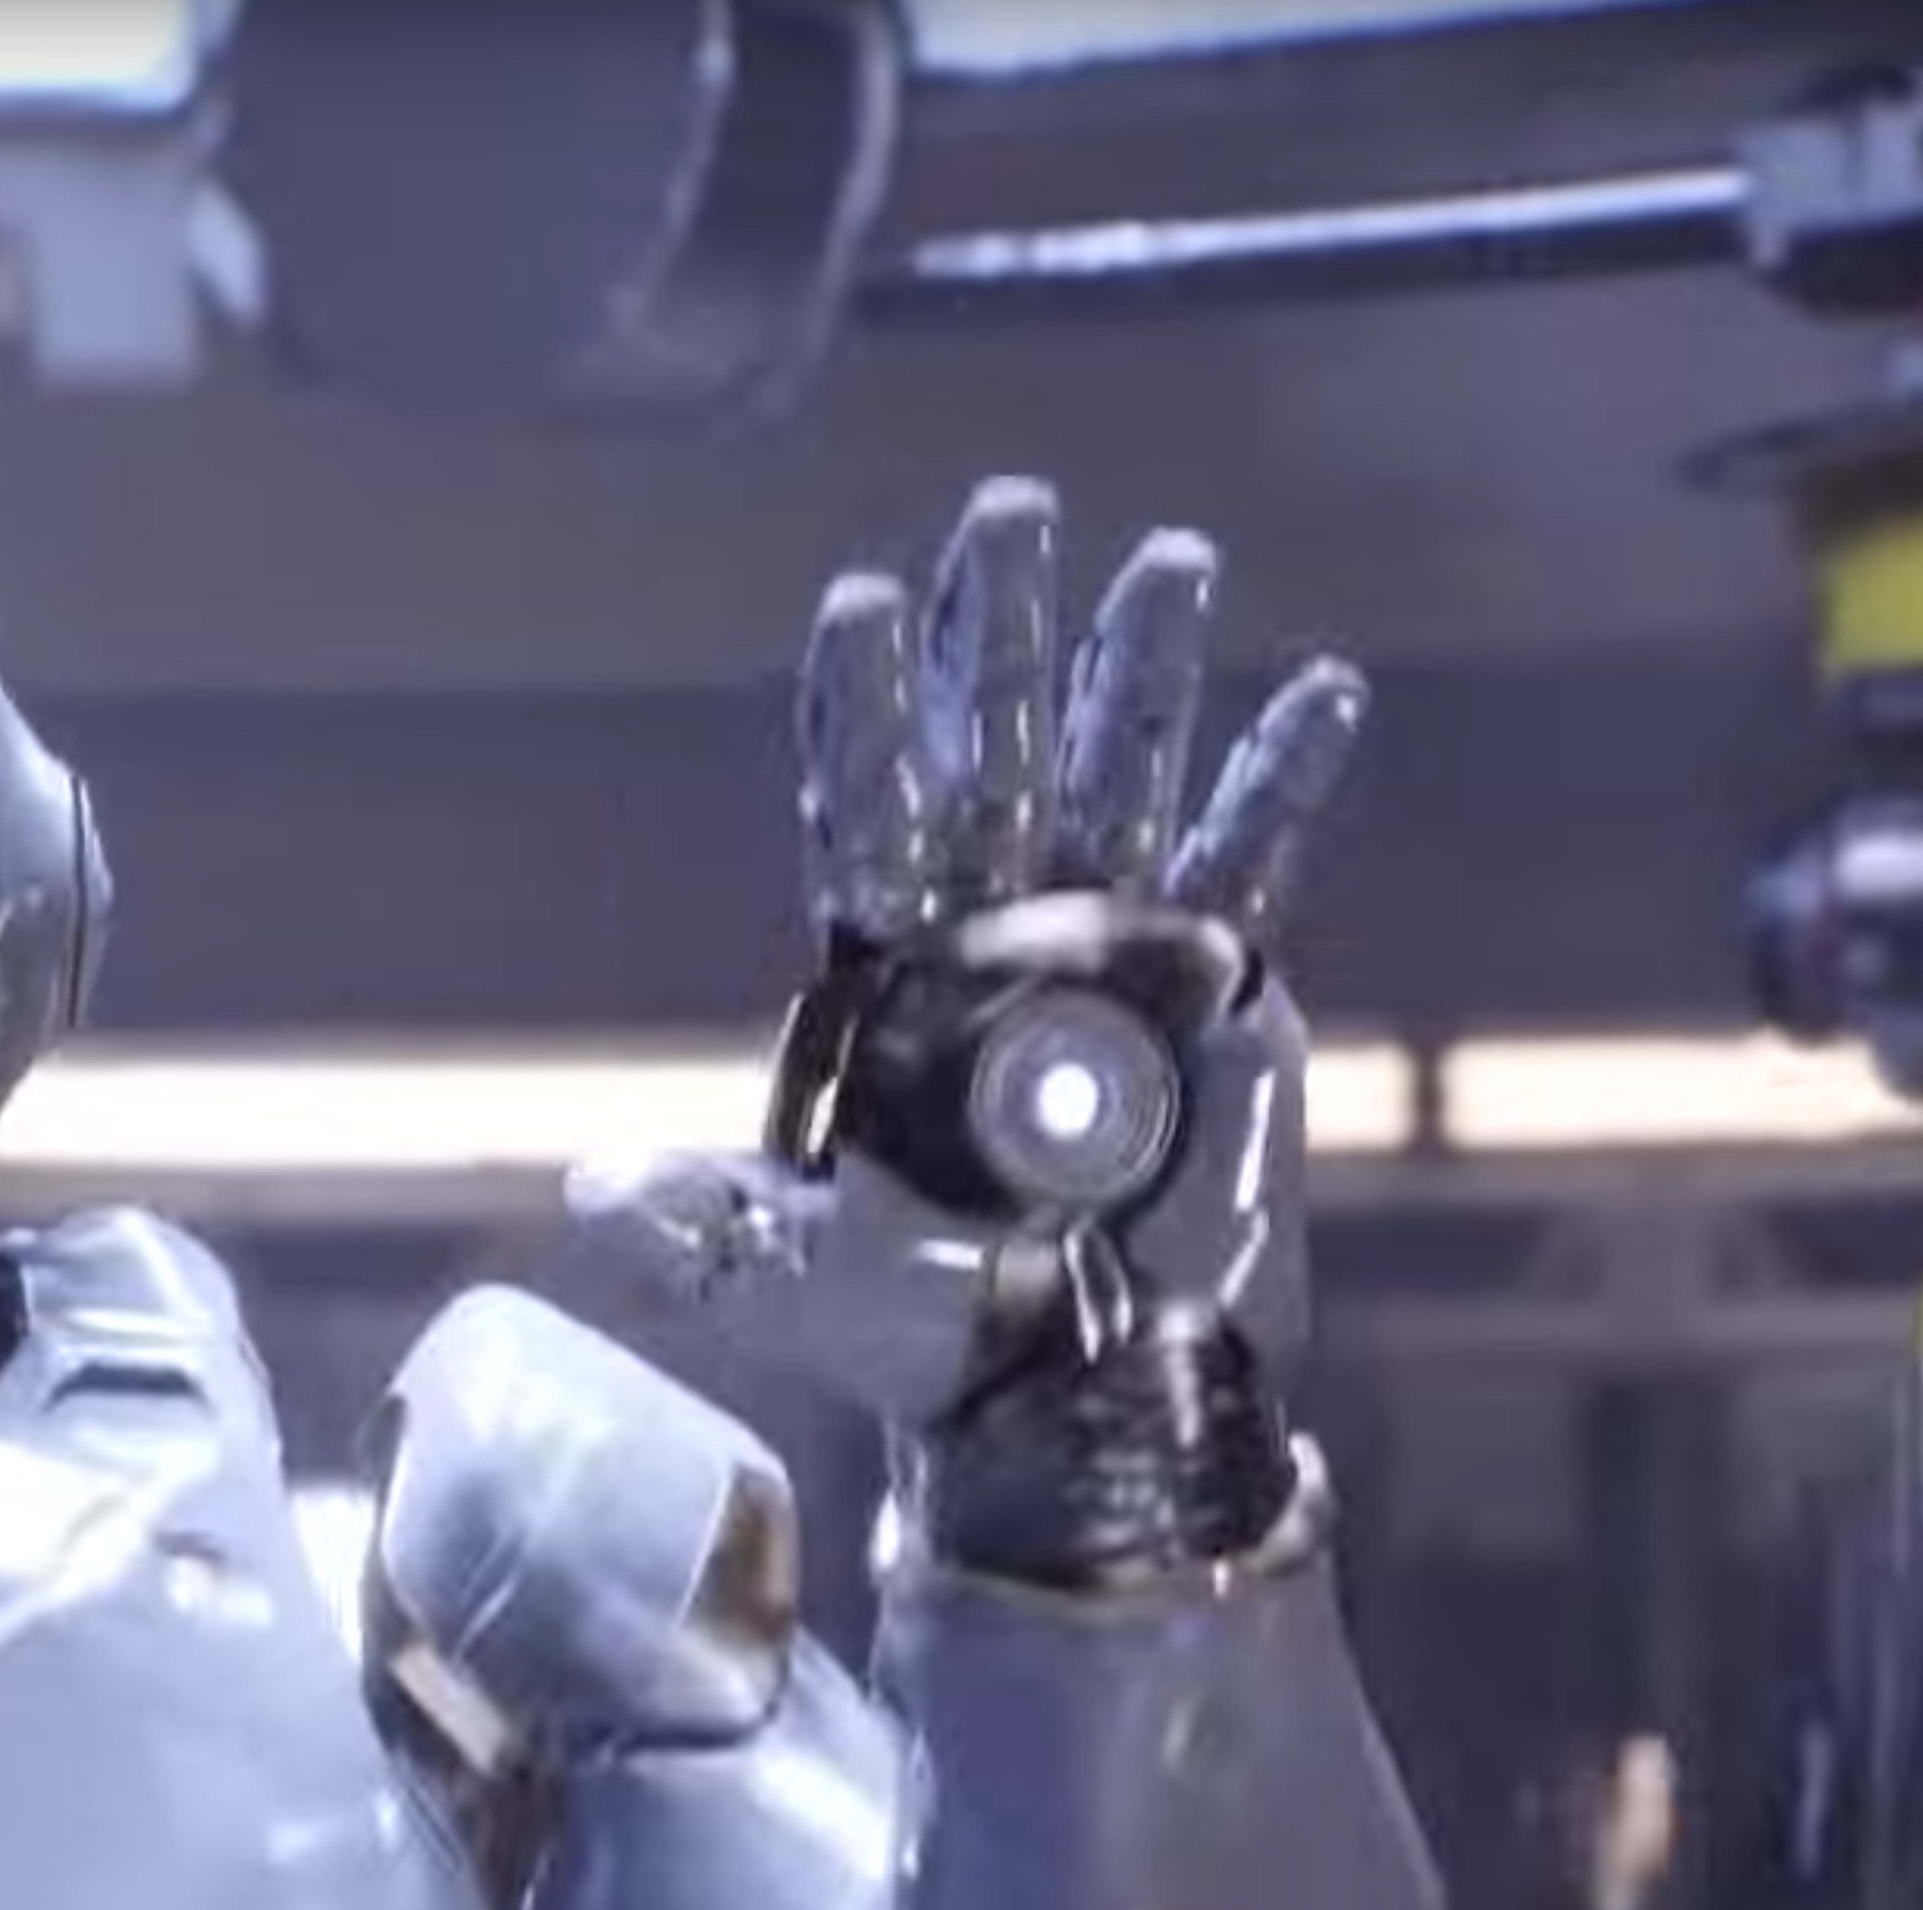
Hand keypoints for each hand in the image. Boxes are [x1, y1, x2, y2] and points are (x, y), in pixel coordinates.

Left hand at [583, 480, 1364, 1580]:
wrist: (1076, 1391)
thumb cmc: (929, 1333)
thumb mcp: (802, 1276)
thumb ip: (712, 1227)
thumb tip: (600, 1191)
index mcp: (890, 972)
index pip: (867, 810)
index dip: (867, 710)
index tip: (862, 601)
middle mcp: (993, 931)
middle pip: (993, 748)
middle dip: (1002, 629)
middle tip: (1013, 505)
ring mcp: (1107, 944)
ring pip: (1123, 770)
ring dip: (1144, 666)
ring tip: (1171, 553)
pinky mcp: (1211, 985)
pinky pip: (1253, 860)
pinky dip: (1283, 776)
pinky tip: (1322, 686)